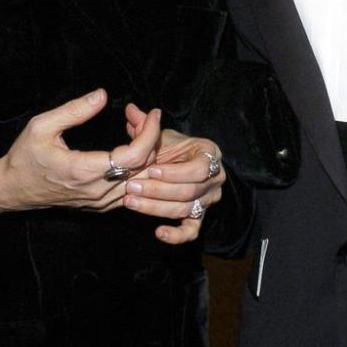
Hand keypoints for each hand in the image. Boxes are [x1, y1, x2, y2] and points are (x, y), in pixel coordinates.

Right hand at [0, 90, 161, 215]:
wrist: (13, 189)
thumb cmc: (25, 157)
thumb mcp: (42, 126)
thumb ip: (74, 110)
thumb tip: (102, 95)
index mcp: (85, 170)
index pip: (134, 156)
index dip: (150, 133)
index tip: (152, 113)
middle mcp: (97, 191)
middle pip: (145, 168)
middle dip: (151, 138)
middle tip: (142, 116)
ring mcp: (101, 202)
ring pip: (142, 181)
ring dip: (147, 154)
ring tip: (138, 129)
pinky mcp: (101, 206)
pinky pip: (132, 189)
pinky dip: (139, 169)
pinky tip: (131, 148)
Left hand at [121, 103, 225, 245]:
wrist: (172, 165)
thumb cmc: (167, 149)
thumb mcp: (158, 136)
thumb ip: (145, 125)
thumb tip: (131, 111)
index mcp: (210, 154)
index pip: (200, 168)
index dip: (176, 172)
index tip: (151, 170)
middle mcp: (216, 178)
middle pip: (191, 191)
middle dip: (158, 190)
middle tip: (131, 187)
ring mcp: (208, 199)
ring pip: (185, 209)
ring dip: (156, 208)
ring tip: (131, 202)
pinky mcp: (199, 217)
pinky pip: (192, 230)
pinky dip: (176, 235)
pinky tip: (158, 232)